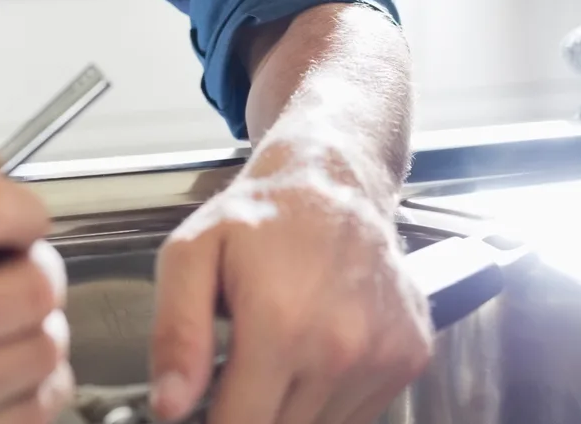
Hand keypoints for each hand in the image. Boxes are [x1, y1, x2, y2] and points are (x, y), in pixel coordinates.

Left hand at [148, 147, 430, 423]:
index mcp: (281, 325)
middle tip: (240, 371)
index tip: (209, 406)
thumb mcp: (191, 254)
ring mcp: (383, 354)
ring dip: (292, 409)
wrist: (336, 180)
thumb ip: (175, 334)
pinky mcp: (410, 355)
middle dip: (251, 414)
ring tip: (280, 355)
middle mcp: (341, 347)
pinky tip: (318, 352)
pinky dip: (331, 398)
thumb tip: (170, 405)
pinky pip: (360, 413)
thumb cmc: (262, 216)